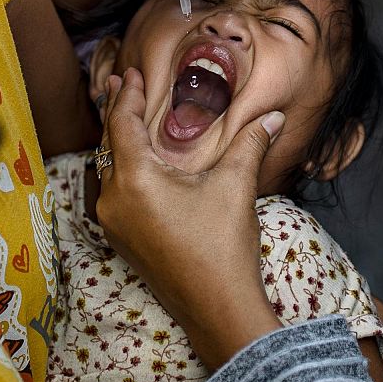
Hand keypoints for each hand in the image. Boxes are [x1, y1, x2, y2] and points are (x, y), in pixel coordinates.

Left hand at [94, 68, 283, 367]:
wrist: (217, 308)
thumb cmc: (223, 245)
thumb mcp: (235, 186)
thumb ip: (251, 143)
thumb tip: (275, 116)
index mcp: (134, 180)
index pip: (122, 124)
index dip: (126, 95)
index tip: (130, 73)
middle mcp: (113, 200)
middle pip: (108, 145)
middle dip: (116, 112)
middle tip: (120, 84)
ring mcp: (114, 224)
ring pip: (108, 170)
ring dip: (117, 142)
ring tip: (126, 117)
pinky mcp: (122, 240)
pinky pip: (113, 192)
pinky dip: (121, 169)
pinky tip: (135, 164)